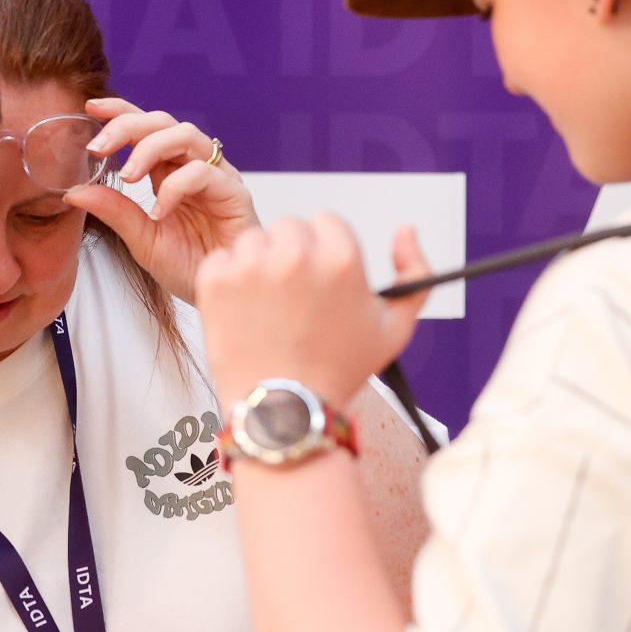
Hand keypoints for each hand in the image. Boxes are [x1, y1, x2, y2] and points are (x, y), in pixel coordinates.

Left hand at [65, 98, 260, 304]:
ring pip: (185, 135)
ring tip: (127, 177)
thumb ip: (113, 211)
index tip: (91, 107)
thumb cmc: (186, 266)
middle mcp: (194, 166)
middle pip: (163, 122)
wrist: (217, 295)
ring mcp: (217, 176)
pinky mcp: (234, 193)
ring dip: (149, 149)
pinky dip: (174, 187)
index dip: (121, 112)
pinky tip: (159, 212)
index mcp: (170, 170)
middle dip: (127, 127)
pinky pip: (203, 173)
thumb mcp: (140, 237)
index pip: (146, 127)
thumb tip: (73, 191)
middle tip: (98, 148)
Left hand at [197, 214, 431, 409]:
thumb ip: (414, 272)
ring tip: (267, 309)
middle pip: (289, 227)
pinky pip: (220, 259)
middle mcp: (296, 255)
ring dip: (258, 265)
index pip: (326, 221)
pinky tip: (243, 312)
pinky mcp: (217, 281)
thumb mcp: (396, 328)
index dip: (322, 252)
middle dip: (290, 255)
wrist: (285, 410)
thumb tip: (406, 230)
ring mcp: (252, 266)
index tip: (318, 281)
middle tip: (291, 299)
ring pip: (253, 241)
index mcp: (341, 258)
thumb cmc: (338, 372)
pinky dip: (227, 280)